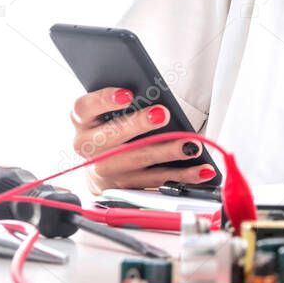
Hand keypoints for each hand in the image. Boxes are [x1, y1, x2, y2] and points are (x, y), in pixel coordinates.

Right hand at [70, 88, 215, 193]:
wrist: (98, 167)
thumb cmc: (110, 128)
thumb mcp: (108, 112)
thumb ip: (124, 103)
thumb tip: (155, 98)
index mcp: (82, 122)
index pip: (85, 107)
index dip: (104, 100)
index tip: (127, 94)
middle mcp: (88, 148)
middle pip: (112, 136)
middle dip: (139, 125)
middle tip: (163, 114)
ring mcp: (105, 172)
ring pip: (138, 161)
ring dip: (168, 153)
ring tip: (191, 144)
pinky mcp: (125, 188)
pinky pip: (156, 182)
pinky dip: (182, 176)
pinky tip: (201, 169)